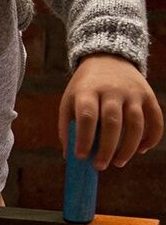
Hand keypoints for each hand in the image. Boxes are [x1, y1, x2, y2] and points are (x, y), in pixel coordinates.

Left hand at [59, 55, 162, 170]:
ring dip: (128, 147)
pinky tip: (140, 150)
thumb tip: (71, 157)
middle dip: (107, 148)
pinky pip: (155, 118)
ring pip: (136, 123)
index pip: (87, 116)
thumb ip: (68, 128)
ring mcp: (132, 92)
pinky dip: (151, 137)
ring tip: (118, 163)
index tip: (81, 157)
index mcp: (87, 91)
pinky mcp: (148, 95)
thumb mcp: (69, 101)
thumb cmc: (84, 88)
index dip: (84, 138)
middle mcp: (112, 90)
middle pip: (113, 122)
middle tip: (100, 166)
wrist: (108, 58)